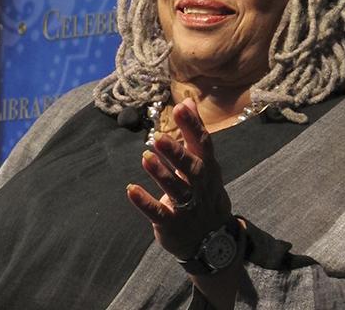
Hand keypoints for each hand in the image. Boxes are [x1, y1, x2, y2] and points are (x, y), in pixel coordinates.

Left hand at [126, 98, 232, 259]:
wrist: (214, 243)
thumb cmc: (204, 192)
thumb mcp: (204, 162)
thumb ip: (193, 132)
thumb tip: (187, 100)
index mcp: (207, 168)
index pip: (203, 144)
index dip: (193, 126)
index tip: (181, 108)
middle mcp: (200, 187)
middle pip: (192, 168)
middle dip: (177, 153)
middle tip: (159, 137)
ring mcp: (188, 207)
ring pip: (176, 190)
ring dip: (161, 174)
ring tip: (145, 158)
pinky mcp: (172, 223)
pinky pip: (158, 213)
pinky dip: (145, 202)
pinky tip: (131, 190)